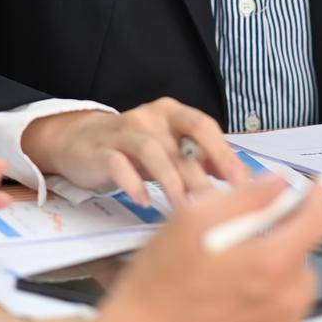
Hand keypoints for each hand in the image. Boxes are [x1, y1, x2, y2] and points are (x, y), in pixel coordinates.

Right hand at [21, 97, 250, 205]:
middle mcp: (150, 117)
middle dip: (202, 174)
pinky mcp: (101, 151)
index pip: (204, 126)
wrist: (79, 141)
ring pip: (153, 152)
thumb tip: (239, 178)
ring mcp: (124, 132)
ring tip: (184, 208)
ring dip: (172, 182)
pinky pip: (119, 164)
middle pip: (182, 143)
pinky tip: (144, 201)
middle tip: (218, 204)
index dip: (224, 153)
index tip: (242, 181)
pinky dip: (133, 183)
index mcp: (172, 113)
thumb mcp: (168, 148)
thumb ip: (200, 159)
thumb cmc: (133, 149)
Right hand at [70, 176, 321, 321]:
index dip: (314, 199)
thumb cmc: (160, 283)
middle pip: (305, 256)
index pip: (320, 220)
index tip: (306, 193)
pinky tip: (227, 307)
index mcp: (273, 263)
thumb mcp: (194, 218)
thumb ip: (247, 196)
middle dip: (280, 242)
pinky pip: (281, 319)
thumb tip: (280, 184)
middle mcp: (286, 301)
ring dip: (273, 276)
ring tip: (227, 279)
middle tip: (240, 244)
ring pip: (293, 288)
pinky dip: (264, 308)